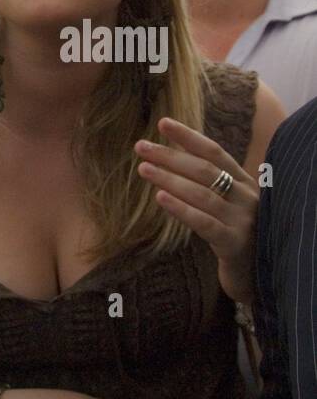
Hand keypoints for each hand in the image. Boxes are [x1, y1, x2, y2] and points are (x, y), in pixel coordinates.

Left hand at [135, 117, 257, 302]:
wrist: (257, 275)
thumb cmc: (233, 235)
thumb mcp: (224, 204)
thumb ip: (207, 184)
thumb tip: (170, 158)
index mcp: (243, 183)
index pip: (214, 152)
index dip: (189, 137)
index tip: (163, 123)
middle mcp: (245, 197)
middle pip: (205, 170)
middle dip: (171, 156)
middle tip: (141, 147)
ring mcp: (242, 220)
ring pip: (202, 194)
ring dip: (170, 179)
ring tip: (143, 169)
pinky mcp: (233, 243)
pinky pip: (204, 223)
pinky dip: (181, 209)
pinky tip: (160, 197)